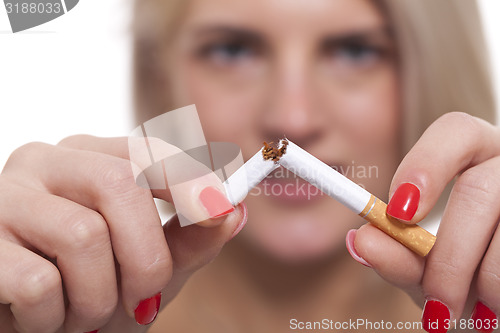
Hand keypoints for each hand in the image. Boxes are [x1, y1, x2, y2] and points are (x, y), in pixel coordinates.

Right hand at [0, 135, 246, 332]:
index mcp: (91, 159)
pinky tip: (40, 319)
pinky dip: (53, 318)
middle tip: (142, 301)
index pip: (146, 149)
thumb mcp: (149, 267)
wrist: (31, 328)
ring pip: (82, 236)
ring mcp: (5, 196)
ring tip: (82, 314)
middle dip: (146, 257)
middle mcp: (47, 163)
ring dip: (97, 297)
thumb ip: (190, 240)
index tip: (219, 210)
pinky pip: (38, 282)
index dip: (187, 177)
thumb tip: (235, 211)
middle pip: (118, 186)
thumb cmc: (89, 290)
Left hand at [349, 112, 499, 331]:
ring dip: (482, 280)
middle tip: (435, 298)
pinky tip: (491, 307)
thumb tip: (363, 240)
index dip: (425, 166)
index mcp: (472, 156)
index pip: (455, 131)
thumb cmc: (456, 275)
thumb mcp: (422, 266)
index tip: (398, 214)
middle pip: (479, 189)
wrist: (494, 299)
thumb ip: (395, 253)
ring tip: (461, 310)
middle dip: (449, 254)